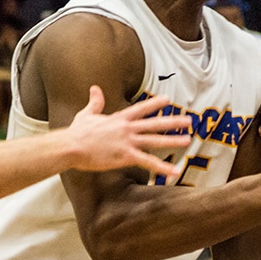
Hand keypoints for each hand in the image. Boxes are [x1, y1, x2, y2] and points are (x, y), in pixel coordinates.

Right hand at [65, 86, 190, 174]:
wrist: (71, 146)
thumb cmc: (77, 132)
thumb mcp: (87, 114)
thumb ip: (95, 102)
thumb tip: (94, 88)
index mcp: (119, 119)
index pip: (141, 109)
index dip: (155, 104)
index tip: (167, 100)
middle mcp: (127, 128)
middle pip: (155, 123)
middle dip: (173, 122)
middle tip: (189, 120)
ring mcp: (128, 142)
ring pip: (155, 140)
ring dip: (173, 140)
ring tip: (188, 140)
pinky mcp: (126, 156)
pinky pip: (148, 162)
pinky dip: (163, 167)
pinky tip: (175, 171)